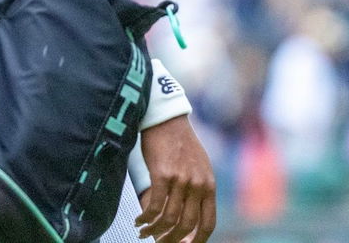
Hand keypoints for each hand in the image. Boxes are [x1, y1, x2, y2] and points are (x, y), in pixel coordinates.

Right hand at [135, 115, 215, 242]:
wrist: (166, 119)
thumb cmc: (179, 142)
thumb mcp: (199, 166)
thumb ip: (199, 188)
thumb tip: (191, 214)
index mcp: (209, 185)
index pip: (208, 223)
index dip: (197, 240)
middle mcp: (198, 185)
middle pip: (186, 226)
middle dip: (171, 240)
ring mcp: (181, 180)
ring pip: (168, 219)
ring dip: (154, 231)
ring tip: (143, 232)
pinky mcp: (162, 175)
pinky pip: (154, 206)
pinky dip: (145, 218)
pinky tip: (139, 219)